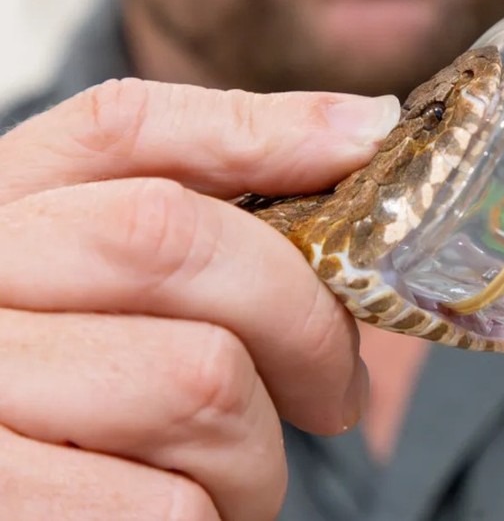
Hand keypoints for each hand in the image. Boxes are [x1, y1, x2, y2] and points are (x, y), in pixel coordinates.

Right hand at [0, 79, 398, 519]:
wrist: (31, 502)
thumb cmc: (94, 403)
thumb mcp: (124, 286)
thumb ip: (223, 185)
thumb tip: (362, 125)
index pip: (120, 126)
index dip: (258, 133)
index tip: (361, 149)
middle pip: (172, 241)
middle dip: (299, 318)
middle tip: (335, 387)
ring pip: (198, 379)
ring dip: (257, 447)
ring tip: (235, 469)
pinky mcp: (7, 504)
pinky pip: (172, 504)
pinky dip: (212, 513)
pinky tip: (184, 510)